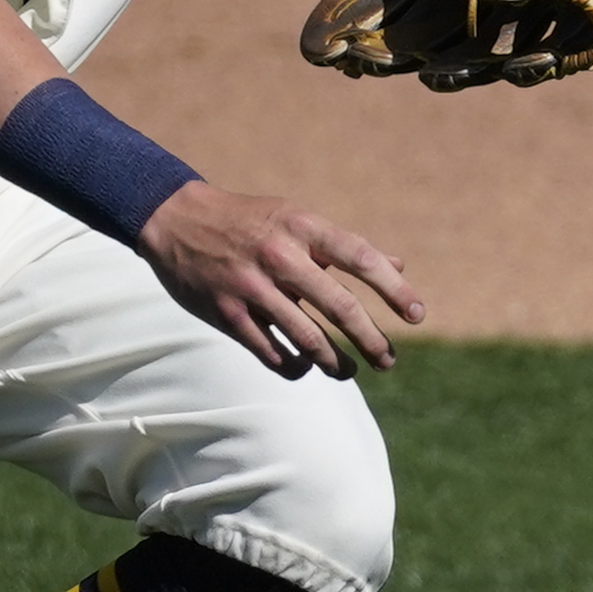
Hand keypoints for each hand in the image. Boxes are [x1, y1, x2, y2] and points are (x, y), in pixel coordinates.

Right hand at [136, 180, 425, 379]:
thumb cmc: (249, 221)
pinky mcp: (227, 313)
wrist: (176, 219)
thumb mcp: (297, 219)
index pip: (361, 258)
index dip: (393, 289)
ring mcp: (252, 287)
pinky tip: (305, 369)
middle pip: (340, 307)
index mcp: (303, 226)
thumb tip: (399, 266)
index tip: (417, 316)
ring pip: (307, 339)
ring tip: (350, 372)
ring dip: (336, 363)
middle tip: (388, 361)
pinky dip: (294, 367)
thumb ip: (345, 247)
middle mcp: (280, 255)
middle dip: (370, 341)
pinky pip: (271, 353)